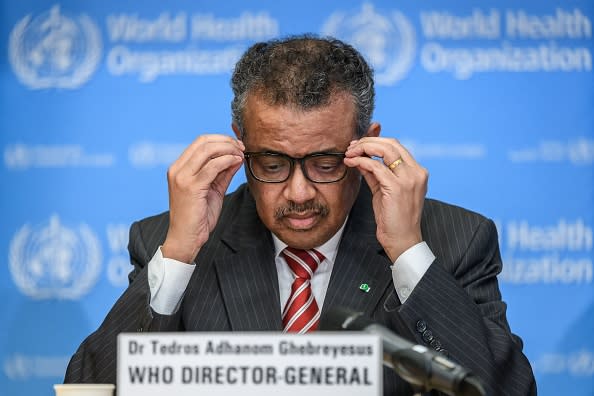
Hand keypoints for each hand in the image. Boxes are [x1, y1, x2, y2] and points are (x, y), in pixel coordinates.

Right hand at [161, 135, 243, 262]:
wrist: (186, 239)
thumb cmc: (198, 217)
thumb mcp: (213, 190)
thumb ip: (223, 173)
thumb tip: (236, 156)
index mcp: (179, 168)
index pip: (200, 142)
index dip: (221, 139)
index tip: (237, 145)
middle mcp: (177, 169)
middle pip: (203, 141)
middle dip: (226, 141)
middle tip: (242, 147)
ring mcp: (182, 177)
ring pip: (208, 150)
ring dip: (229, 149)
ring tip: (241, 154)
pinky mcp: (190, 187)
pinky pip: (212, 166)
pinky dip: (227, 160)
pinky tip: (237, 162)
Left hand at [344, 137, 427, 261]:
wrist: (402, 241)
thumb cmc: (394, 220)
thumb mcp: (384, 191)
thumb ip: (376, 174)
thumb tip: (361, 158)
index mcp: (417, 172)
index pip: (396, 146)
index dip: (375, 142)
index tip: (358, 145)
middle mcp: (416, 173)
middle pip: (391, 143)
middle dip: (367, 142)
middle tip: (351, 147)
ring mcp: (409, 179)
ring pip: (385, 150)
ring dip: (363, 148)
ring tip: (349, 153)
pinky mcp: (397, 187)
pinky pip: (376, 166)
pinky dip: (361, 161)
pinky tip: (351, 163)